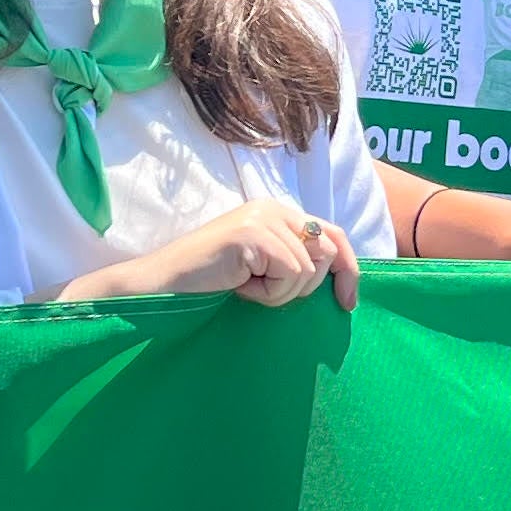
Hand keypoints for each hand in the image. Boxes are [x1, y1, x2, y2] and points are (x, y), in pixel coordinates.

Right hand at [53, 199, 358, 311]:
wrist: (162, 286)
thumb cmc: (210, 283)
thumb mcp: (263, 268)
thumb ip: (295, 259)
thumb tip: (342, 273)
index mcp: (280, 213)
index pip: (334, 235)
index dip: (348, 268)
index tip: (348, 303)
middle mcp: (274, 208)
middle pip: (326, 254)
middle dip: (302, 287)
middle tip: (259, 290)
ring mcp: (262, 217)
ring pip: (306, 270)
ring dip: (278, 292)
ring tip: (243, 286)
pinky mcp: (252, 233)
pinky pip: (288, 274)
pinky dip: (267, 293)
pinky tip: (238, 285)